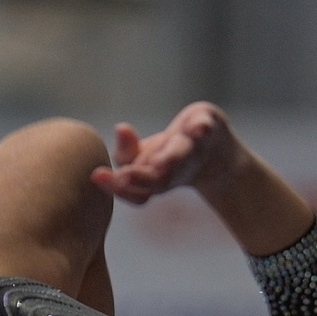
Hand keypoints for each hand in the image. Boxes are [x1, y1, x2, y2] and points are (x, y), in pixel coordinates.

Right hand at [93, 103, 243, 205]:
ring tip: (160, 163)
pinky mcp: (208, 126)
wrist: (219, 157)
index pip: (135, 190)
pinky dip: (201, 128)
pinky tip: (199, 127)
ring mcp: (193, 148)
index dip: (118, 186)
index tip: (97, 176)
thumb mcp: (143, 156)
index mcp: (155, 180)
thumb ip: (127, 152)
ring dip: (170, 160)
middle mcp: (175, 169)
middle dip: (141, 177)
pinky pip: (205, 126)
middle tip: (124, 175)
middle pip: (158, 180)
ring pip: (180, 157)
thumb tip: (121, 128)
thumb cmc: (172, 155)